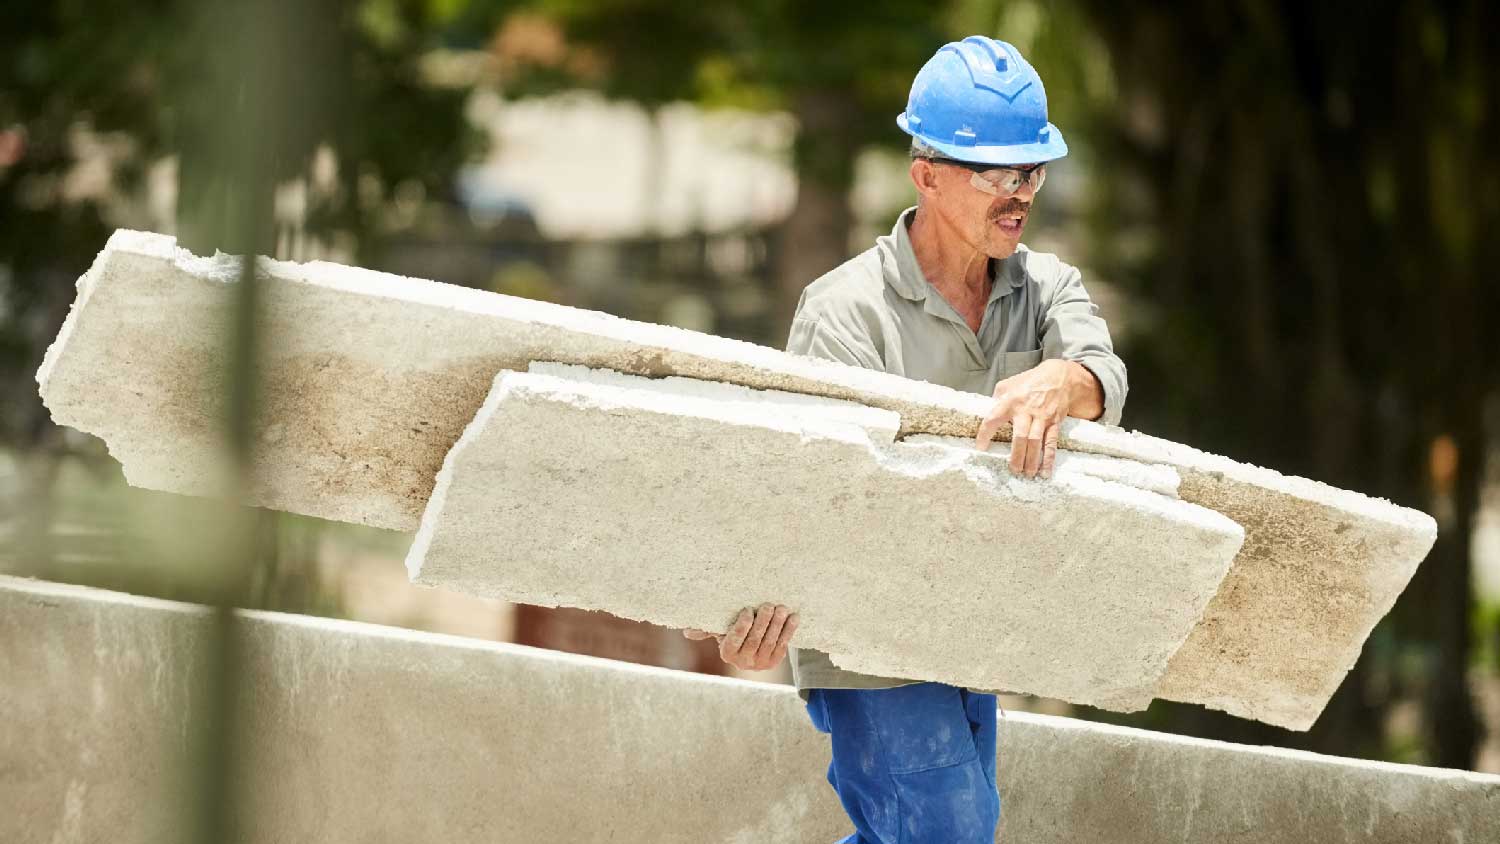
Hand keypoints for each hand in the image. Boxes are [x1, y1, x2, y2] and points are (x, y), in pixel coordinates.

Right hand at [683, 603, 799, 670]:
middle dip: (763, 621)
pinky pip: (783, 645)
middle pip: (755, 639)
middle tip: (769, 605)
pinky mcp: (774, 661)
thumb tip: (687, 633)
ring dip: (778, 624)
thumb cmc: (734, 630)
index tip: (748, 610)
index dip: (742, 625)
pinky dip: (789, 631)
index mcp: (728, 653)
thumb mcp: (721, 629)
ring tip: (782, 608)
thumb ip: (707, 629)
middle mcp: (743, 662)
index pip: (735, 639)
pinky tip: (794, 618)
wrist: (754, 644)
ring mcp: (760, 663)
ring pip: (770, 641)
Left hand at [974, 359, 1099, 478]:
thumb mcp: (1009, 384)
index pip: (993, 419)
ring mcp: (1042, 417)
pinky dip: (1049, 458)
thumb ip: (997, 397)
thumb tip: (988, 411)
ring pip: (1036, 442)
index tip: (980, 447)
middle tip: (1013, 469)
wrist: (1059, 377)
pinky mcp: (1054, 422)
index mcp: (1010, 401)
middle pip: (1020, 436)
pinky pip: (1051, 442)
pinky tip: (1046, 471)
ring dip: (1032, 460)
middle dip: (1016, 455)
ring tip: (1027, 474)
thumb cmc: (1030, 381)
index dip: (985, 434)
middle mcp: (1026, 411)